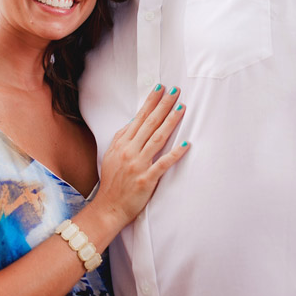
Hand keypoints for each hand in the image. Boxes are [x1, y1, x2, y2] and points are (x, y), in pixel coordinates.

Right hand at [95, 85, 189, 226]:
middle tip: (175, 91)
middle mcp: (129, 150)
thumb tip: (134, 121)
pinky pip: (163, 164)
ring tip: (181, 108)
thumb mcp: (111, 155)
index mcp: (121, 143)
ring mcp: (137, 164)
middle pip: (149, 124)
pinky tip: (186, 144)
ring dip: (170, 122)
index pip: (139, 118)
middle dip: (163, 105)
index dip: (150, 102)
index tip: (160, 89)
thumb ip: (122, 138)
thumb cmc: (112, 181)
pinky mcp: (146, 179)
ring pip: (157, 139)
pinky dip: (175, 154)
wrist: (109, 206)